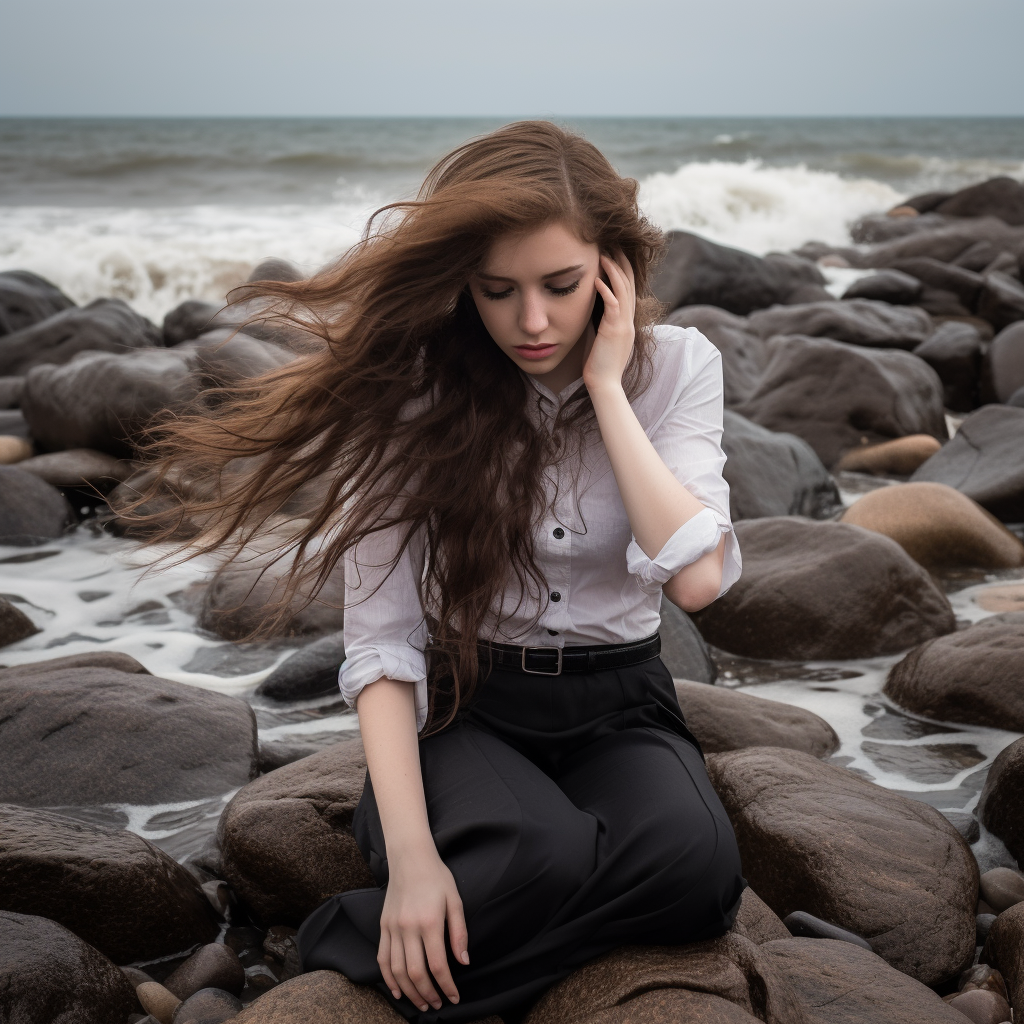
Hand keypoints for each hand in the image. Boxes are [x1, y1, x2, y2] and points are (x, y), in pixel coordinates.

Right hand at [378, 848, 468, 1011]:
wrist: (410, 858)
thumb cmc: (436, 877)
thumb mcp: (455, 900)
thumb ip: (459, 933)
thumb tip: (464, 962)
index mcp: (430, 922)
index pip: (438, 965)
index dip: (446, 986)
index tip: (454, 998)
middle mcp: (408, 928)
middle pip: (416, 973)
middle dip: (428, 994)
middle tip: (437, 1005)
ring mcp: (392, 928)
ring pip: (397, 971)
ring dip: (409, 992)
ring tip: (421, 1003)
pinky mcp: (383, 927)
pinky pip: (382, 959)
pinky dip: (388, 979)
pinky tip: (398, 991)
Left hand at [582, 251, 636, 394]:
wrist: (604, 385)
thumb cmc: (599, 365)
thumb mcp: (602, 338)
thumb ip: (601, 321)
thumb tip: (591, 308)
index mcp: (627, 321)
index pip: (628, 288)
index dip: (622, 269)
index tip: (613, 253)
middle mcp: (629, 320)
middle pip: (629, 283)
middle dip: (622, 261)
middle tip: (613, 243)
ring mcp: (624, 325)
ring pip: (624, 290)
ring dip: (614, 270)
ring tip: (604, 253)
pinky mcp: (615, 331)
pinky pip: (614, 305)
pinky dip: (606, 290)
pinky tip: (597, 278)